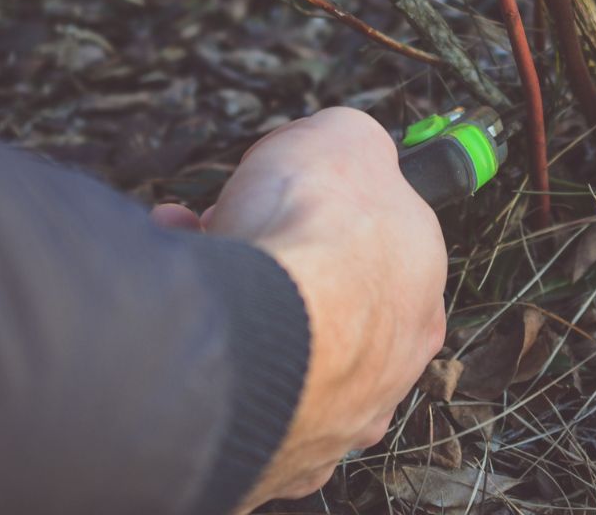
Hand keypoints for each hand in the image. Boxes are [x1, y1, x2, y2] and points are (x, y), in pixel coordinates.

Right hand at [153, 107, 447, 509]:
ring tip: (181, 261)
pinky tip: (175, 323)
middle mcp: (391, 358)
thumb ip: (351, 143)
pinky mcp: (278, 459)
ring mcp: (337, 417)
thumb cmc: (311, 229)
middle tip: (217, 228)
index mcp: (420, 282)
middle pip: (319, 296)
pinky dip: (200, 363)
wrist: (258, 328)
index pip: (369, 240)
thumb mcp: (343, 136)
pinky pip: (236, 404)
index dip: (312, 207)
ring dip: (227, 300)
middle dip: (264, 254)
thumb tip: (341, 145)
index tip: (268, 192)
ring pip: (276, 349)